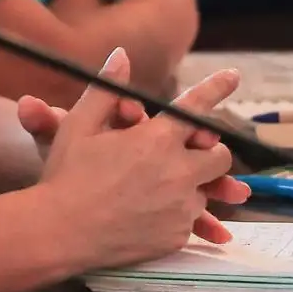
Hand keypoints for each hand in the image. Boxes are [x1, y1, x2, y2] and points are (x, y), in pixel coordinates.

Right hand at [40, 50, 249, 267]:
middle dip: (208, 151)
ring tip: (156, 189)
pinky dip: (177, 215)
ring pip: (205, 191)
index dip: (217, 87)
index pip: (197, 107)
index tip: (233, 76)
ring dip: (191, 185)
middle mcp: (178, 171)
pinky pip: (190, 222)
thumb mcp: (79, 124)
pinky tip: (149, 214)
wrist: (59, 234)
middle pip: (220, 156)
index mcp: (157, 138)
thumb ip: (106, 88)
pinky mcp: (176, 237)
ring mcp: (180, 207)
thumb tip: (121, 54)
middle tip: (186, 153)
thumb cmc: (66, 175)